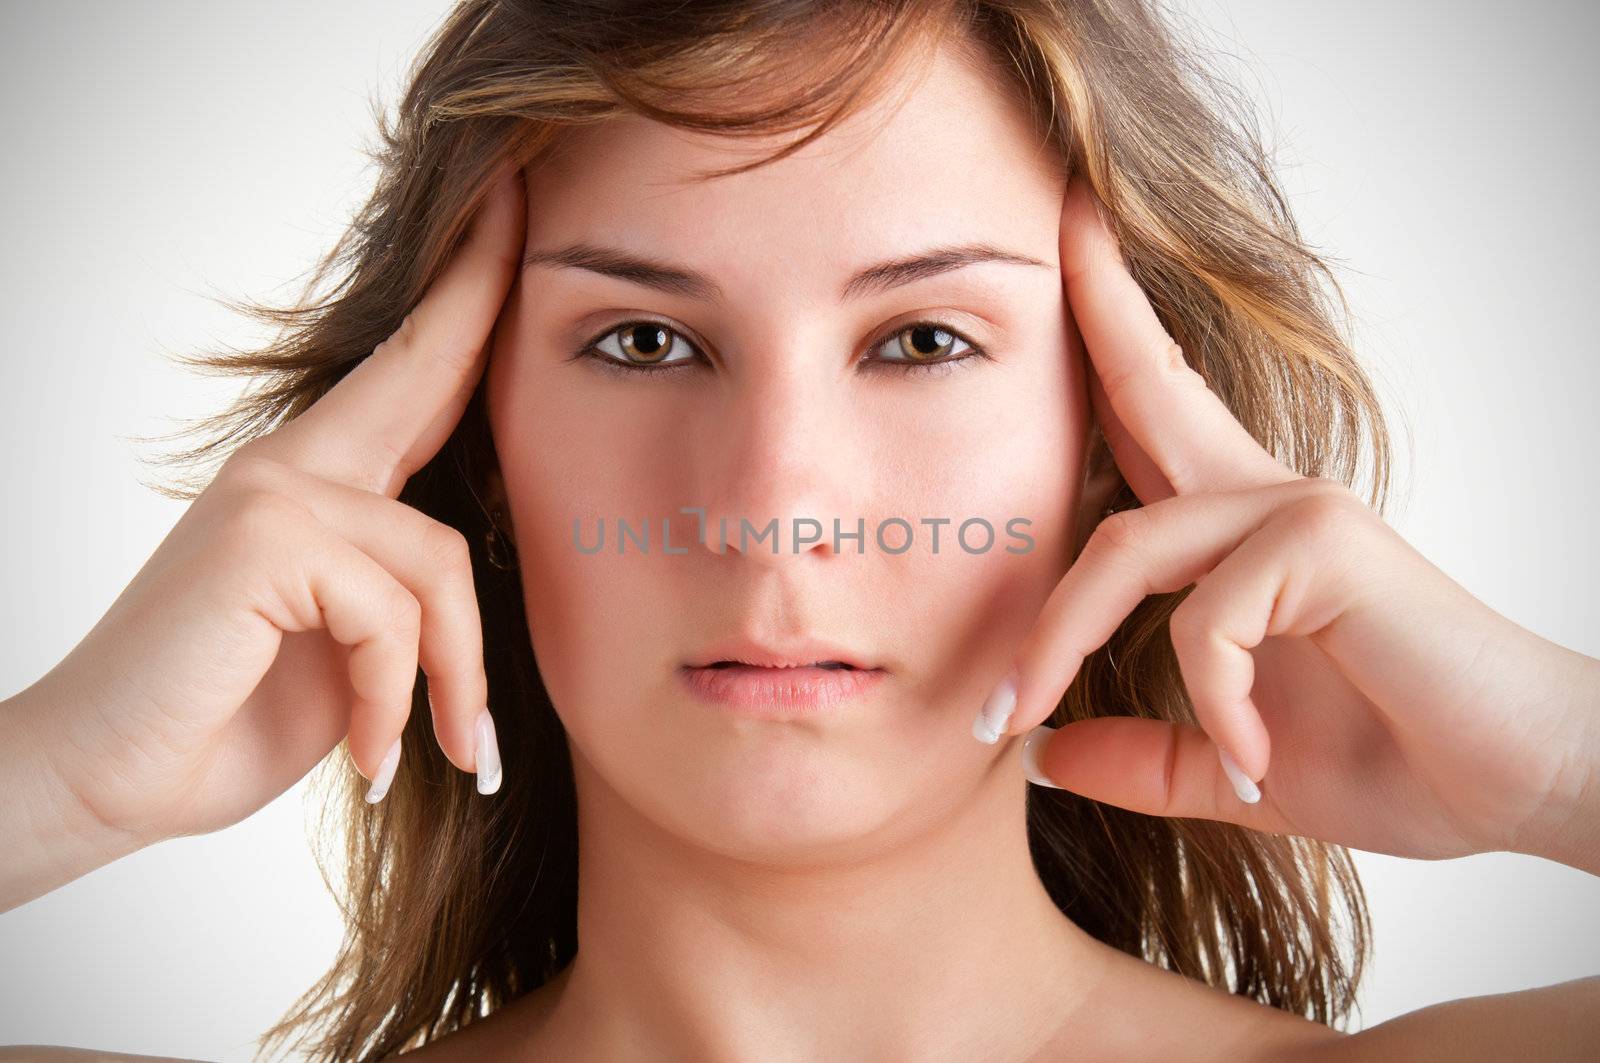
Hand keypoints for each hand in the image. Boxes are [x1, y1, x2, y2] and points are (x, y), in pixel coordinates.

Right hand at [13, 163, 525, 853]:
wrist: (109, 777)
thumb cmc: (231, 714)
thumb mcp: (352, 650)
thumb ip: (403, 594)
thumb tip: (478, 577)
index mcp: (319, 481)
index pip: (412, 372)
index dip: (467, 293)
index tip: (509, 209)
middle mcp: (295, 465)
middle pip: (426, 370)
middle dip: (485, 286)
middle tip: (521, 189)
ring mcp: (274, 492)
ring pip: (438, 563)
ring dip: (455, 678)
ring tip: (448, 750)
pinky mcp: (263, 537)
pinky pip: (392, 615)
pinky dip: (397, 700)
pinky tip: (374, 757)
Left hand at [978, 176, 1599, 870]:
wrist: (1524, 790)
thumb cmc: (1398, 761)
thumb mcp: (1233, 765)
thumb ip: (1144, 758)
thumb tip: (1041, 757)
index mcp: (1242, 533)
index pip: (1158, 419)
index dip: (1112, 338)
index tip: (1063, 258)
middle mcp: (1267, 498)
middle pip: (1149, 393)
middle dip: (1098, 303)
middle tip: (1059, 210)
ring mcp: (1300, 510)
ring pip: (1128, 544)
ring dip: (1058, 638)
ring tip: (1020, 718)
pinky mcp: (1330, 544)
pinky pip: (1206, 617)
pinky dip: (1212, 701)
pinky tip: (1251, 761)